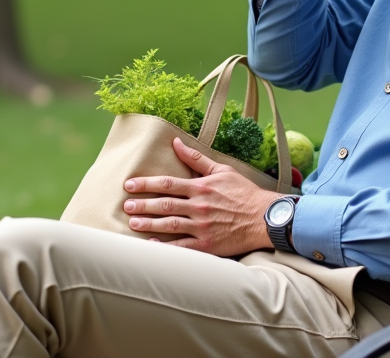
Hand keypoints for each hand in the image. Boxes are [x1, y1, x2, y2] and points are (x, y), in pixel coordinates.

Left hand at [124, 138, 283, 255]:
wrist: (264, 218)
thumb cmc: (244, 193)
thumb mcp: (222, 170)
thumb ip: (197, 158)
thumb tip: (175, 142)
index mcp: (201, 187)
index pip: (167, 183)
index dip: (146, 183)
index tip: (130, 185)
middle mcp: (199, 206)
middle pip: (164, 204)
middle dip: (142, 204)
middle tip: (125, 205)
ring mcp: (202, 226)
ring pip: (169, 224)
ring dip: (149, 224)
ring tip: (132, 223)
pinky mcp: (207, 245)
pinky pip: (182, 246)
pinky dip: (166, 247)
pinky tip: (151, 246)